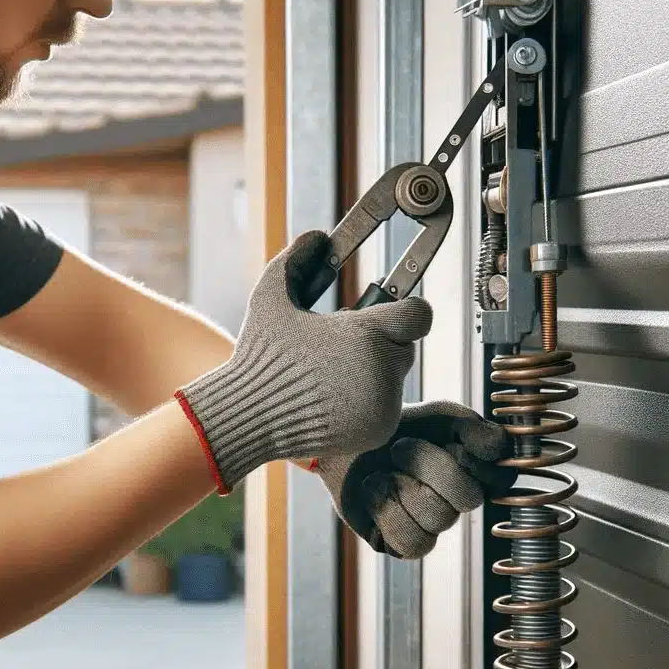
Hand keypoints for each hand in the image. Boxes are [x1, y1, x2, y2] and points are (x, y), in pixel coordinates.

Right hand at [176, 230, 432, 492]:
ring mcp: (383, 406)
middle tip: (343, 344)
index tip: (388, 311)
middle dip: (380, 343)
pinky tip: (331, 397)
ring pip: (394, 378)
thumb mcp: (272, 296)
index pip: (419, 315)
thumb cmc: (261, 355)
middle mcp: (384, 373)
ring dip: (372, 372)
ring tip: (331, 373)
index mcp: (368, 336)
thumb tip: (316, 236)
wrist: (249, 417)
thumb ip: (298, 260)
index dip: (406, 309)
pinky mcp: (378, 431)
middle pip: (405, 347)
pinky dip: (366, 401)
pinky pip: (385, 408)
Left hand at [315, 401, 516, 558]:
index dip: (471, 459)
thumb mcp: (439, 415)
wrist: (344, 441)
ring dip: (401, 487)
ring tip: (382, 472)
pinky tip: (373, 491)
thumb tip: (499, 451)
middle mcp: (458, 503)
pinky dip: (385, 509)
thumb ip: (474, 427)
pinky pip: (411, 543)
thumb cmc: (395, 427)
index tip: (449, 441)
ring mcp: (432, 526)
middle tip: (399, 448)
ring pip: (438, 520)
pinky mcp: (402, 544)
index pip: (501, 477)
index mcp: (475, 472)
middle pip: (468, 498)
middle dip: (427, 464)